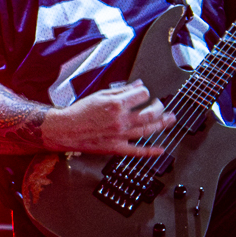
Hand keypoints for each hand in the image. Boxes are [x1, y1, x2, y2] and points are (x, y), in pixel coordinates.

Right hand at [40, 80, 170, 155]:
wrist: (65, 129)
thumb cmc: (79, 112)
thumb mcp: (100, 95)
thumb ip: (122, 90)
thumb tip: (138, 85)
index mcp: (116, 104)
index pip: (142, 95)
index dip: (145, 93)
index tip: (144, 94)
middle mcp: (120, 120)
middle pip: (150, 113)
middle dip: (160, 107)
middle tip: (162, 106)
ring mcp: (120, 135)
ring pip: (148, 130)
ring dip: (162, 124)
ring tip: (170, 120)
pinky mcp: (116, 148)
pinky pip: (137, 151)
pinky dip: (150, 151)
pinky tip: (160, 150)